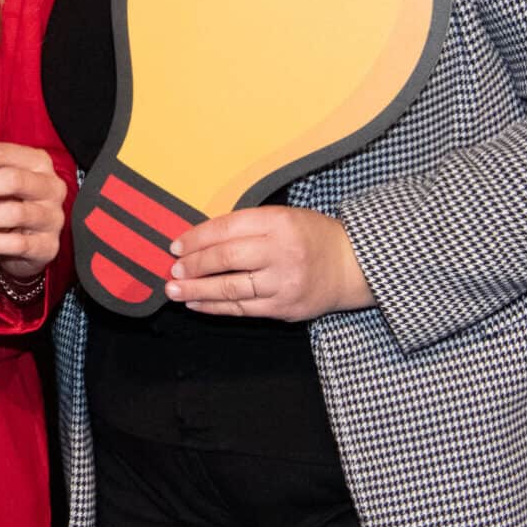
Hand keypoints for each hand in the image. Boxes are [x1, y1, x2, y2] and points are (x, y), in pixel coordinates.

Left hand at [167, 204, 373, 318]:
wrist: (353, 266)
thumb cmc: (313, 237)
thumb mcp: (285, 217)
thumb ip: (248, 226)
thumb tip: (200, 239)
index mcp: (279, 223)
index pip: (227, 228)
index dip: (197, 237)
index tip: (176, 246)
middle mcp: (281, 252)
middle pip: (226, 258)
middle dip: (194, 265)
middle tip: (173, 269)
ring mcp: (284, 282)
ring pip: (230, 288)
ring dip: (197, 290)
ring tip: (174, 290)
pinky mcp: (285, 308)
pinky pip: (242, 309)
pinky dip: (215, 307)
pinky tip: (196, 304)